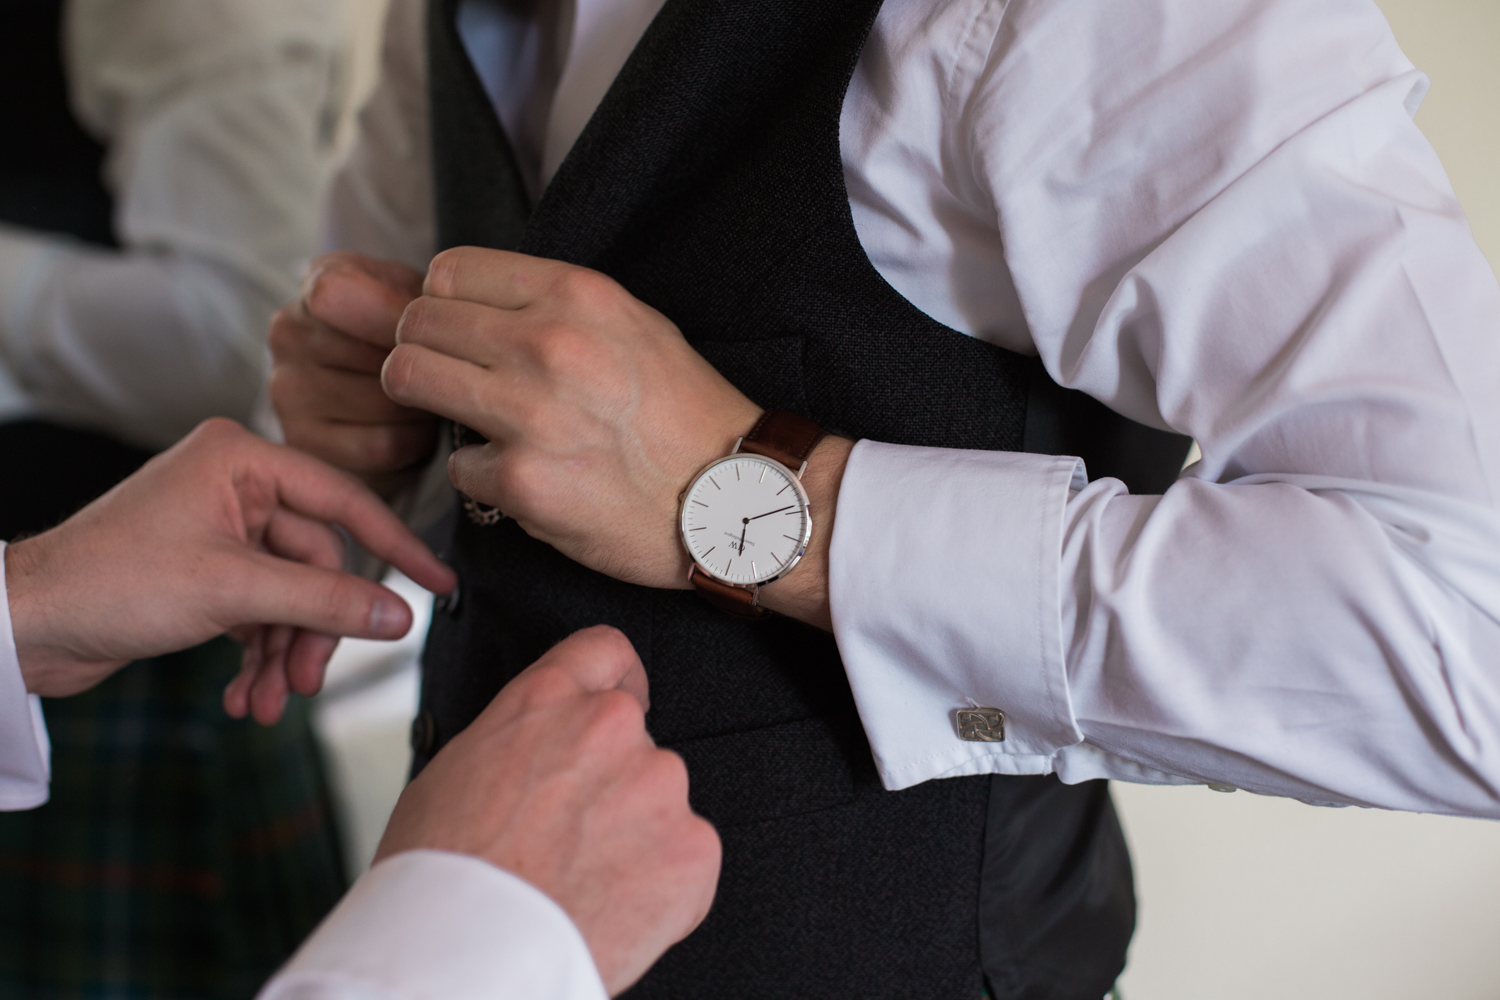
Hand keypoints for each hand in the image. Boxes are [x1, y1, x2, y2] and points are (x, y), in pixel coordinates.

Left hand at [4, 419, 456, 722]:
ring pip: (289, 595)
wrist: (24, 626)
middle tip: (305, 683)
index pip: (344, 502)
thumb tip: (399, 616)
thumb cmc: (109, 583)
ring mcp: (218, 529)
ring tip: (265, 702)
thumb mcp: (232, 591)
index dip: (397, 547)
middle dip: (312, 630)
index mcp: (241, 459)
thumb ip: (324, 601)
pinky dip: (257, 653)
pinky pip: (259, 611)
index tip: (439, 584)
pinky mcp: (203, 570)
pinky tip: (242, 695)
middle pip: (316, 563)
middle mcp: (233, 486)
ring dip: (283, 652)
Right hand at [268, 252, 436, 494]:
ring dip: (423, 406)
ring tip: (432, 398)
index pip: (335, 295)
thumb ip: (424, 301)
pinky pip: (379, 445)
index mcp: (317, 288)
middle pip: (373, 356)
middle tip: (448, 373)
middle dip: (424, 368)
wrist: (385, 388)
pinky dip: (413, 440)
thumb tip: (438, 326)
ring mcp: (287, 393)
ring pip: (382, 404)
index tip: (431, 331)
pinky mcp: (305, 443)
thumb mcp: (419, 299)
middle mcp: (288, 337)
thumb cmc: (407, 335)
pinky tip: (418, 428)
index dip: (397, 317)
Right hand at [375, 626, 719, 995]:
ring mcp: (659, 785)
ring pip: (660, 804)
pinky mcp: (693, 848)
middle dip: (613, 784)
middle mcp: (611, 726)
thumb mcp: (457, 769)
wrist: (466, 955)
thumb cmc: (442, 876)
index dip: (617, 677)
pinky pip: (688, 861)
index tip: (623, 697)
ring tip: (582, 883)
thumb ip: (520, 738)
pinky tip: (612, 908)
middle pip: (634, 741)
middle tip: (570, 838)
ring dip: (637, 836)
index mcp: (546, 699)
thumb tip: (536, 752)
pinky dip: (661, 887)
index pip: (605, 651)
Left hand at [383, 247, 851, 627]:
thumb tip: (482, 302)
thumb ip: (559, 305)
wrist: (735, 500)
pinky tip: (522, 478)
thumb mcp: (637, 325)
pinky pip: (455, 465)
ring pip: (409, 380)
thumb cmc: (688, 415)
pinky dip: (480, 476)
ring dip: (432, 404)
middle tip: (454, 381)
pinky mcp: (522, 481)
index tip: (458, 332)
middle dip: (425, 351)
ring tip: (471, 422)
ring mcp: (530, 414)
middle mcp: (547, 344)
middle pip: (416, 322)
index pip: (449, 271)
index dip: (443, 303)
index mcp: (577, 295)